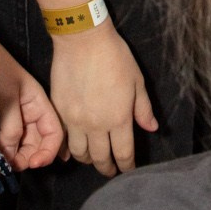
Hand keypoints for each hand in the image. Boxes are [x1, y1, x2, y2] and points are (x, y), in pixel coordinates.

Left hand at [0, 36, 63, 170]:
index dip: (48, 151)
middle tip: (10, 166)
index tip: (33, 165)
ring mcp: (9, 115)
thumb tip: (10, 156)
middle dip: (26, 156)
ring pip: (16, 143)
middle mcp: (27, 111)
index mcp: (37, 102)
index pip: (53, 132)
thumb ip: (12, 128)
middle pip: (35, 142)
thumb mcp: (7, 97)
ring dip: (10, 156)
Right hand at [48, 21, 157, 176]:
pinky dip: (66, 150)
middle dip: (107, 168)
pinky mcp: (59, 111)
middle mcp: (96, 125)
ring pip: (80, 153)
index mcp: (119, 119)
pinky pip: (62, 139)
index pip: (124, 154)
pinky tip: (70, 152)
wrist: (83, 39)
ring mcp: (75, 120)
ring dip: (88, 159)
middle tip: (111, 170)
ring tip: (92, 158)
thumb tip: (151, 128)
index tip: (128, 170)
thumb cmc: (114, 56)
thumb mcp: (137, 81)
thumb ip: (143, 108)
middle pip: (100, 158)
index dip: (127, 166)